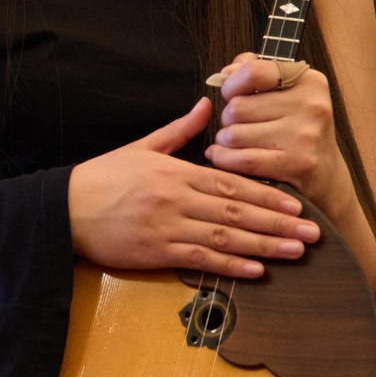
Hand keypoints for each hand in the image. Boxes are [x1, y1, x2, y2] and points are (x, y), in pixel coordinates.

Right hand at [68, 100, 318, 277]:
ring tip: (295, 251)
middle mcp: (176, 199)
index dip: (268, 194)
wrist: (63, 209)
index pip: (232, 182)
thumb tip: (207, 105)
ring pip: (225, 237)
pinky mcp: (155, 252)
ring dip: (264, 245)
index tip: (296, 203)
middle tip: (312, 233)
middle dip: (278, 222)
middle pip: (237, 211)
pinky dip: (230, 266)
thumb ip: (178, 130)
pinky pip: (200, 259)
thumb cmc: (102, 178)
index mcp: (175, 171)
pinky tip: (256, 270)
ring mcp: (167, 227)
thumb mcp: (141, 146)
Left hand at [205, 54, 345, 209]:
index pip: (253, 72)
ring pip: (234, 134)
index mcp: (309, 82)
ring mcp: (304, 136)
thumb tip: (227, 70)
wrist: (326, 175)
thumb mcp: (289, 94)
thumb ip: (257, 74)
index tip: (231, 94)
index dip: (232, 84)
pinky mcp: (296, 165)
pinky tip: (224, 157)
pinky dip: (224, 159)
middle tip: (238, 126)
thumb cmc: (298, 130)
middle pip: (237, 106)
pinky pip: (241, 159)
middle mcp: (311, 106)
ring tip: (234, 143)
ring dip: (225, 141)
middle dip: (228, 118)